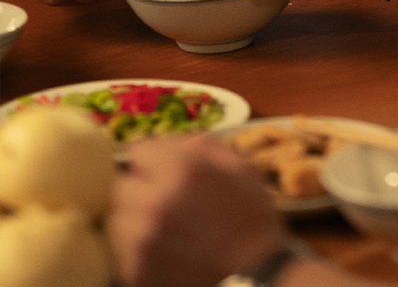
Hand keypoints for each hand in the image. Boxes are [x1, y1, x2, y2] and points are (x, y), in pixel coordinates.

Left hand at [107, 135, 285, 286]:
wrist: (256, 280)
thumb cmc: (254, 222)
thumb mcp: (242, 169)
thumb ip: (205, 147)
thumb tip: (177, 144)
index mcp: (180, 171)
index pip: (139, 151)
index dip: (155, 159)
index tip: (164, 170)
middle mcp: (152, 202)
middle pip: (124, 185)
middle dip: (142, 189)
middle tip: (164, 200)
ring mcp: (140, 241)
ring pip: (120, 219)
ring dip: (136, 219)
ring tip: (163, 229)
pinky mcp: (135, 272)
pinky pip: (124, 251)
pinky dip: (138, 249)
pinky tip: (164, 252)